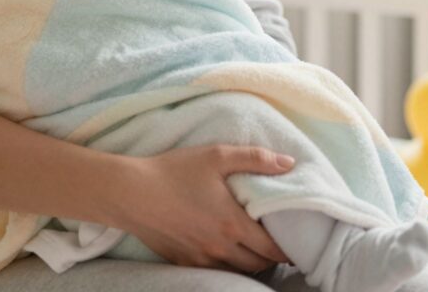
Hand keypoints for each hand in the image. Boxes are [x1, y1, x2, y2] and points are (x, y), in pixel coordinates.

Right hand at [109, 145, 294, 271]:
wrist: (130, 193)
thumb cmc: (174, 171)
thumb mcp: (217, 155)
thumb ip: (256, 159)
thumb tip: (289, 163)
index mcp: (233, 223)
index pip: (272, 248)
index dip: (288, 249)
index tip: (297, 243)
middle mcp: (219, 247)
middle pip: (258, 264)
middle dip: (272, 257)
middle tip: (279, 245)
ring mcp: (200, 258)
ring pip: (237, 271)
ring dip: (250, 263)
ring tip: (256, 249)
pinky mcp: (182, 262)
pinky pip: (214, 271)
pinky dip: (227, 265)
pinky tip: (227, 251)